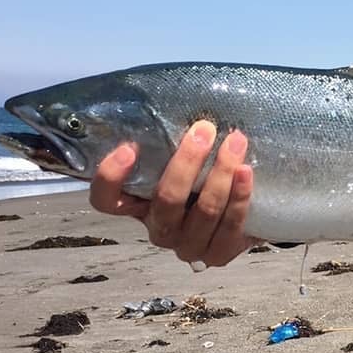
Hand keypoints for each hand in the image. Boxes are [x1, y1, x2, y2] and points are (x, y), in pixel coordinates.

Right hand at [89, 120, 255, 266]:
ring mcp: (188, 246)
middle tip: (204, 130)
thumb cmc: (204, 178)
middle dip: (187, 163)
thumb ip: (170, 143)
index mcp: (138, 207)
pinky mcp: (219, 255)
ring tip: (236, 142)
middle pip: (166, 201)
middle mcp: (159, 230)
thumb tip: (173, 97)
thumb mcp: (183, 161)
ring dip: (221, 173)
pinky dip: (240, 196)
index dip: (111, 177)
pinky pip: (230, 226)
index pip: (106, 201)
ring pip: (203, 213)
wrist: (246, 214)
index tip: (129, 148)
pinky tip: (246, 172)